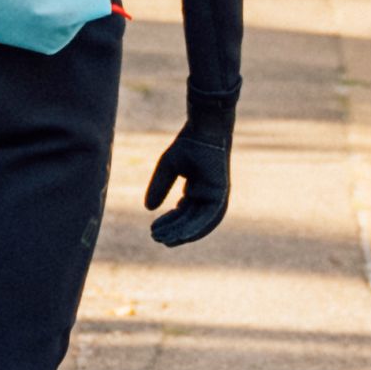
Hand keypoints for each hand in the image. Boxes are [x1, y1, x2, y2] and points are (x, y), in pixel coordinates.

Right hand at [143, 94, 235, 246]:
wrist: (205, 128)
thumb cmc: (189, 144)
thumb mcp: (167, 168)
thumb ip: (160, 187)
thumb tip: (149, 209)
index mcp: (198, 191)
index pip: (183, 213)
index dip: (168, 223)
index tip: (153, 230)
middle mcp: (208, 196)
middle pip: (191, 221)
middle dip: (174, 232)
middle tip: (156, 238)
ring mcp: (217, 196)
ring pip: (201, 223)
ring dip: (184, 234)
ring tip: (166, 241)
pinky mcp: (221, 193)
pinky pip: (210, 217)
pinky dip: (198, 228)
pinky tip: (183, 236)